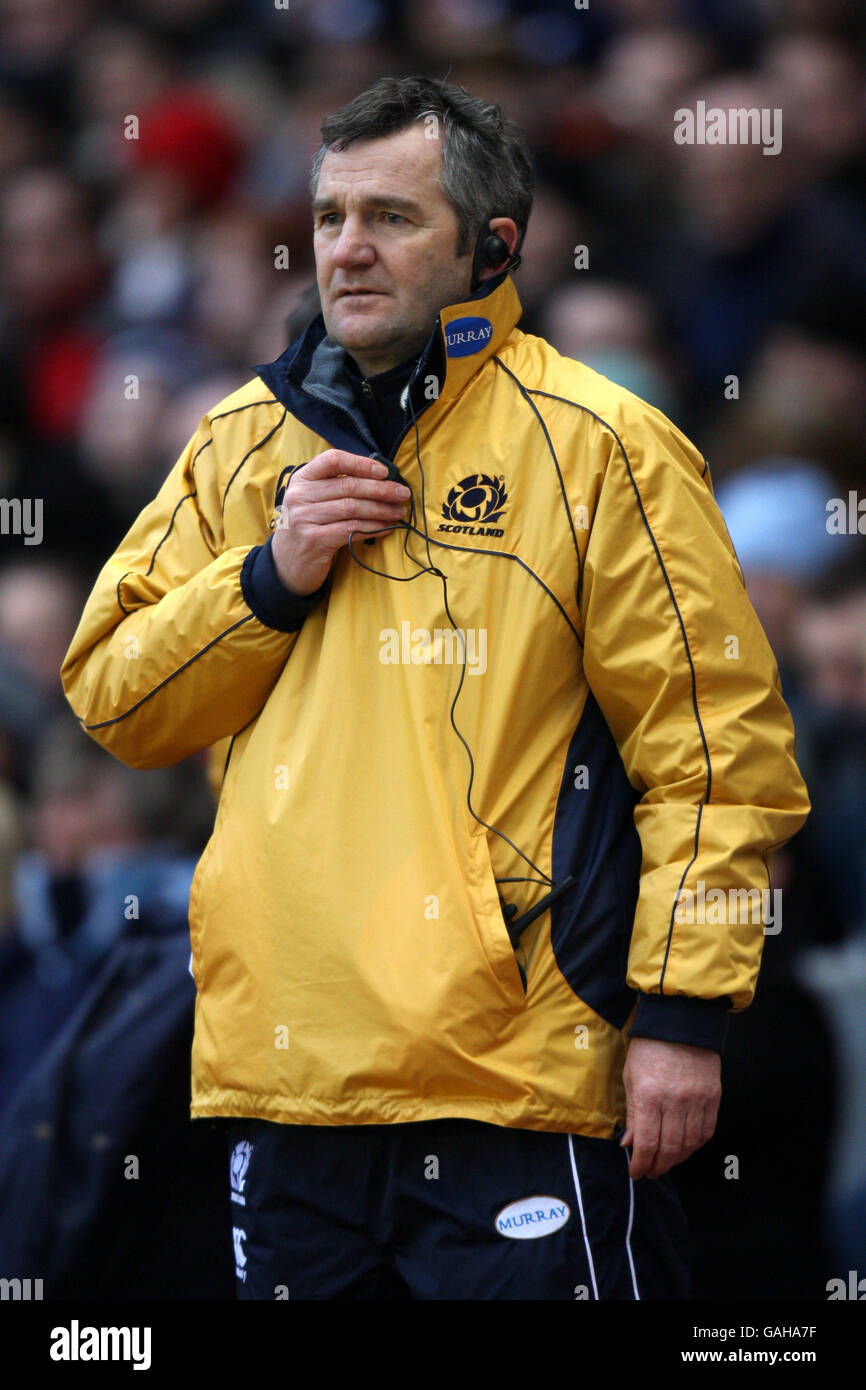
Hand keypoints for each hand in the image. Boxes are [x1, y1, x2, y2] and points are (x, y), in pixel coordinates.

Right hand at [271, 449, 410, 594]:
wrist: (286, 565)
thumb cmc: (308, 528)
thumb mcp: (312, 501)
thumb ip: (335, 487)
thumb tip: (379, 479)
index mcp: (302, 479)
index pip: (332, 460)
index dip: (361, 463)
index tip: (384, 471)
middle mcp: (300, 496)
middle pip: (348, 485)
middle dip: (381, 489)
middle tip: (402, 493)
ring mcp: (304, 518)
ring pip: (353, 508)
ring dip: (381, 509)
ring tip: (398, 512)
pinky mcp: (315, 540)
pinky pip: (351, 529)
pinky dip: (373, 528)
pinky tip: (386, 528)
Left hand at [620, 1036, 720, 1179]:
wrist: (680, 1020)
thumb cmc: (649, 1047)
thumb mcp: (630, 1077)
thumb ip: (632, 1114)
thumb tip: (629, 1144)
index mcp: (650, 1096)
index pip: (647, 1143)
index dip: (641, 1164)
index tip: (636, 1172)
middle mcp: (675, 1102)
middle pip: (670, 1149)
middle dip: (658, 1166)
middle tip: (651, 1171)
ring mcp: (697, 1100)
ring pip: (690, 1144)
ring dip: (677, 1159)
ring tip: (667, 1162)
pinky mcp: (713, 1097)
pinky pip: (707, 1131)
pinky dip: (696, 1144)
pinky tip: (686, 1147)